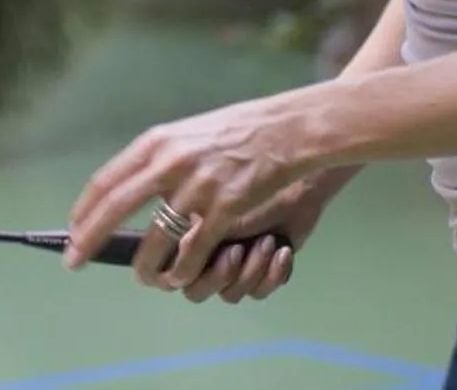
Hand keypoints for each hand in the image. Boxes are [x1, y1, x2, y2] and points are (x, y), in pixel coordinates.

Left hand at [64, 94, 312, 288]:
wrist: (286, 131)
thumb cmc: (237, 131)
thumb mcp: (187, 134)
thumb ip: (158, 160)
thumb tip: (128, 189)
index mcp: (156, 142)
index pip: (106, 180)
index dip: (84, 210)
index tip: (71, 230)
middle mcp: (169, 163)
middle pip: (114, 207)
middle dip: (88, 239)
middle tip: (73, 261)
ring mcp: (197, 187)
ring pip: (154, 239)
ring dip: (143, 265)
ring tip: (140, 276)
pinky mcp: (225, 210)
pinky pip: (193, 252)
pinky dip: (183, 270)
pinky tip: (179, 276)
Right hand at [155, 169, 347, 305]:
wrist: (290, 162)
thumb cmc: (242, 166)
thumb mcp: (204, 186)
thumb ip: (178, 217)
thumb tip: (168, 252)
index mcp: (182, 232)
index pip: (166, 271)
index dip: (172, 272)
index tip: (192, 260)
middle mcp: (203, 252)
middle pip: (196, 291)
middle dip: (219, 275)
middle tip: (235, 251)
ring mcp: (231, 263)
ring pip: (229, 294)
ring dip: (251, 270)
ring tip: (267, 241)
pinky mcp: (261, 269)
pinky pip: (259, 291)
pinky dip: (272, 273)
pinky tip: (282, 250)